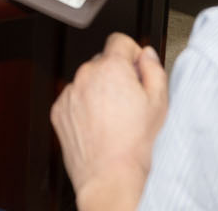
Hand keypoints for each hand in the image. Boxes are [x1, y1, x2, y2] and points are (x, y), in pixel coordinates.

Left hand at [52, 33, 167, 209]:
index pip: (119, 40)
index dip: (131, 53)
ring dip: (98, 91)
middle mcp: (86, 75)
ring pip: (87, 81)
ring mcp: (70, 92)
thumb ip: (154, 69)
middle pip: (103, 62)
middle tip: (129, 100)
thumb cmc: (134, 144)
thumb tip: (147, 54)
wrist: (110, 176)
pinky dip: (83, 107)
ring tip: (113, 119)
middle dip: (115, 75)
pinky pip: (73, 99)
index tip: (135, 67)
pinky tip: (98, 126)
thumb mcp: (159, 103)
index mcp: (111, 67)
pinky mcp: (59, 110)